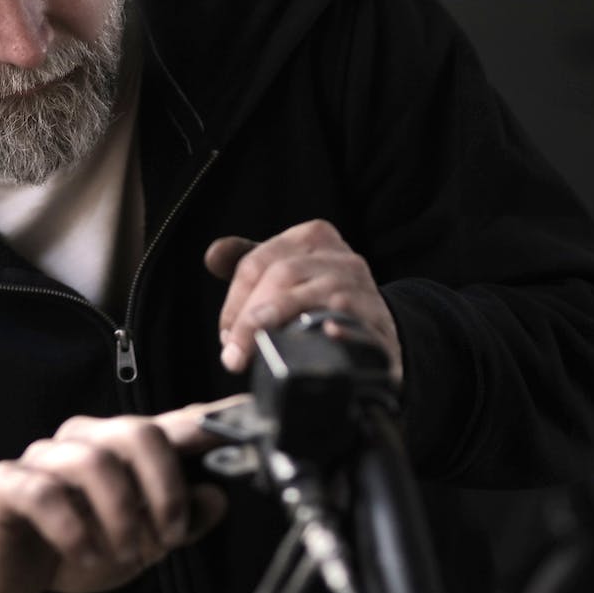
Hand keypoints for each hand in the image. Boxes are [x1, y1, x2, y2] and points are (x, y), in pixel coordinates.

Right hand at [0, 400, 236, 592]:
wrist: (10, 573)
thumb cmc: (79, 545)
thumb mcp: (142, 543)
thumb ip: (181, 521)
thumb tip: (217, 497)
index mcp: (123, 447)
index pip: (175, 423)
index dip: (213, 419)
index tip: (249, 415)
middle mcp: (86, 439)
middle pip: (138, 431)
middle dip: (165, 487)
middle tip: (169, 537)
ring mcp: (45, 456)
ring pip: (94, 461)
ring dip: (121, 515)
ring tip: (127, 554)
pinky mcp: (9, 482)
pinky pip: (45, 493)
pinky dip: (75, 530)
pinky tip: (87, 556)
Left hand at [204, 219, 401, 383]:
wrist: (379, 328)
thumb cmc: (320, 299)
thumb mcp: (286, 272)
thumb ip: (248, 262)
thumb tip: (213, 255)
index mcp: (313, 237)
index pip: (259, 261)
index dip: (234, 301)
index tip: (226, 335)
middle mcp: (341, 258)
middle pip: (283, 274)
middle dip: (250, 316)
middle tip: (234, 354)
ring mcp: (364, 289)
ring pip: (316, 295)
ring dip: (281, 321)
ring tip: (259, 347)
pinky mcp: (380, 324)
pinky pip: (360, 322)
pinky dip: (343, 328)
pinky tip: (328, 334)